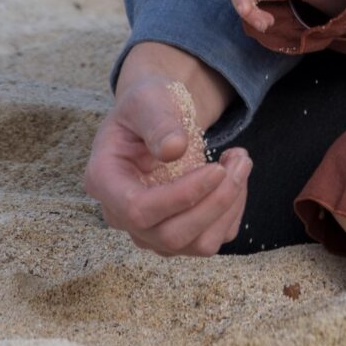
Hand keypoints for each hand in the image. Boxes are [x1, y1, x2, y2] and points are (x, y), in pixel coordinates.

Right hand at [81, 43, 249, 257]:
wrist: (158, 116)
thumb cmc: (148, 105)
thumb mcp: (148, 100)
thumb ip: (158, 122)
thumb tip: (174, 149)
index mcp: (105, 181)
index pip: (138, 210)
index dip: (181, 196)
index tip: (216, 168)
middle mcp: (123, 215)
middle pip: (171, 236)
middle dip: (215, 202)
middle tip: (240, 159)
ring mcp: (152, 230)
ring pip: (197, 245)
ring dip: (230, 205)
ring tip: (240, 161)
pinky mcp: (180, 233)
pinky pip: (215, 237)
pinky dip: (234, 208)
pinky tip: (234, 175)